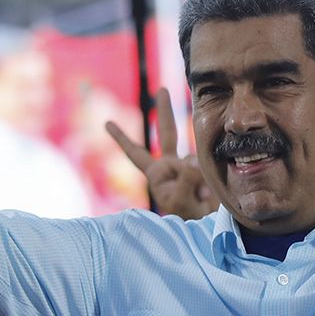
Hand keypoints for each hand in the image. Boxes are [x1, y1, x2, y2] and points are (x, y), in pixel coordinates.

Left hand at [107, 91, 214, 219]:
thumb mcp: (179, 199)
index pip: (135, 153)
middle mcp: (171, 165)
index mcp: (156, 173)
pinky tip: (207, 195)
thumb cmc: (185, 217)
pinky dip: (207, 179)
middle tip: (162, 89)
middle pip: (167, 133)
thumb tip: (192, 157)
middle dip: (165, 110)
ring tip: (198, 199)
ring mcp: (188, 166)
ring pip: (193, 158)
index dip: (122, 138)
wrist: (204, 226)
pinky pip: (207, 164)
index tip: (107, 123)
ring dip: (197, 178)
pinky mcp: (205, 169)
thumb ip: (185, 176)